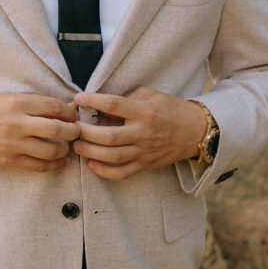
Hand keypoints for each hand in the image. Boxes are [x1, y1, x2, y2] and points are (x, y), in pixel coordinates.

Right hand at [0, 93, 79, 172]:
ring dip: (65, 149)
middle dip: (73, 131)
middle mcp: (16, 123)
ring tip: (68, 146)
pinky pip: (39, 166)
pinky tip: (62, 161)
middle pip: (56, 129)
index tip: (74, 115)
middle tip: (77, 131)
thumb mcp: (11, 98)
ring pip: (50, 150)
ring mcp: (12, 144)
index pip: (53, 106)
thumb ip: (37, 103)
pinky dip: (55, 165)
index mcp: (17, 103)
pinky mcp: (8, 160)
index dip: (70, 112)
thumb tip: (67, 109)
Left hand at [72, 87, 205, 180]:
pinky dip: (104, 172)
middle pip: (109, 136)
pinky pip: (122, 173)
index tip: (79, 98)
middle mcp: (143, 133)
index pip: (114, 105)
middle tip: (73, 127)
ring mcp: (144, 151)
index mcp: (144, 112)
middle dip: (86, 132)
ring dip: (90, 152)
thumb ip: (126, 100)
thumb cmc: (170, 109)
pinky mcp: (146, 165)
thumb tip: (100, 106)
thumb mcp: (150, 95)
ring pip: (112, 156)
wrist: (195, 131)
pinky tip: (91, 164)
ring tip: (77, 145)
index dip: (93, 101)